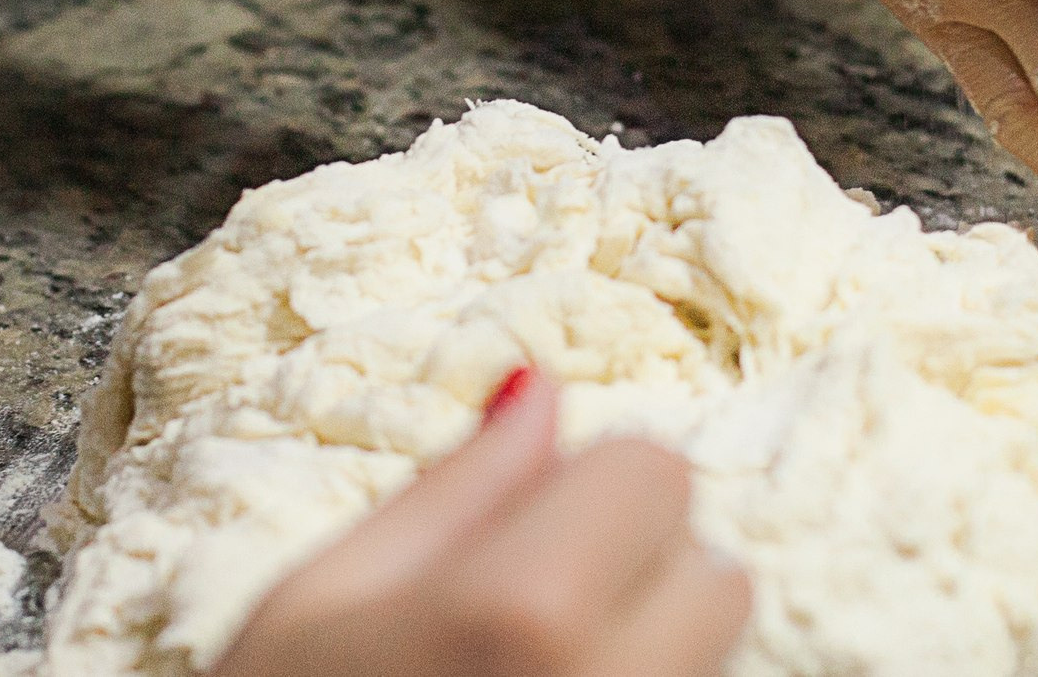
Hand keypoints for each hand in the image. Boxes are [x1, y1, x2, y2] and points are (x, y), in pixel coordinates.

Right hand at [218, 367, 749, 676]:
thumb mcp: (318, 602)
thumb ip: (453, 491)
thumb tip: (540, 389)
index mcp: (525, 611)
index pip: (658, 470)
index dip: (590, 488)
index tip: (526, 532)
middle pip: (718, 573)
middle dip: (641, 574)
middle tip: (531, 623)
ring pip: (714, 664)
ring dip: (650, 654)